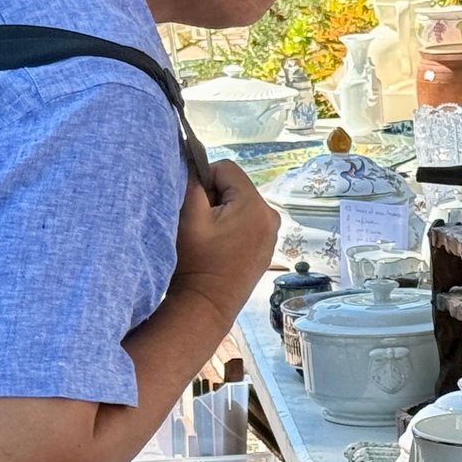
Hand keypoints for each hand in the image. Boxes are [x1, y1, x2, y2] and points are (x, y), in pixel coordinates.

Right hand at [168, 160, 280, 324]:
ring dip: (222, 213)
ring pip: (240, 204)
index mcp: (256, 205)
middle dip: (215, 198)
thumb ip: (192, 180)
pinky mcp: (267, 246)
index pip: (226, 168)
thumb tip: (191, 157)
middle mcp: (271, 216)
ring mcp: (272, 233)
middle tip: (202, 226)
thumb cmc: (195, 261)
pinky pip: (247, 222)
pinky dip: (232, 227)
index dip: (204, 181)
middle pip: (235, 187)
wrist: (207, 305)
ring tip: (211, 239)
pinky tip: (220, 248)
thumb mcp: (189, 216)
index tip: (196, 207)